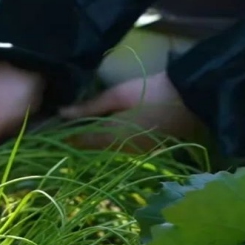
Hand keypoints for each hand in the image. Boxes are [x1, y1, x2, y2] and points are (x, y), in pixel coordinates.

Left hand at [59, 72, 205, 152]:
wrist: (193, 99)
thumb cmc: (154, 92)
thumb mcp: (118, 95)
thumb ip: (90, 106)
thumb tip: (61, 113)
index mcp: (113, 137)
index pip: (80, 142)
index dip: (65, 136)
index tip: (50, 127)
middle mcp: (121, 151)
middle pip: (92, 147)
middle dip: (78, 136)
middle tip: (63, 123)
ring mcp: (134, 152)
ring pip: (106, 148)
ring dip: (94, 138)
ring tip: (80, 122)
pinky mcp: (145, 149)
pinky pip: (120, 146)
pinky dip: (109, 137)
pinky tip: (105, 124)